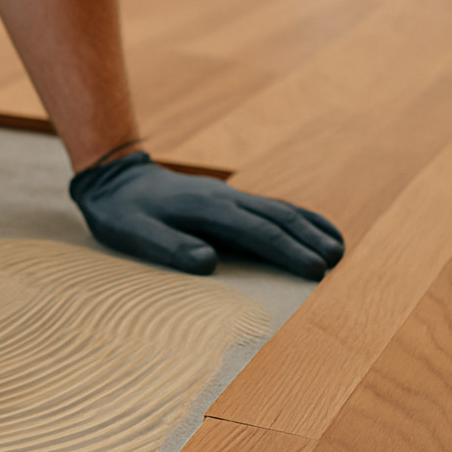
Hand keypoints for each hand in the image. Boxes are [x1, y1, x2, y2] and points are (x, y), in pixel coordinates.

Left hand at [69, 151, 344, 279]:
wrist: (112, 179)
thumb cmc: (121, 213)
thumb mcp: (134, 233)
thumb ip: (170, 247)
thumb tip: (209, 263)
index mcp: (207, 209)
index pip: (258, 232)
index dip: (289, 252)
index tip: (315, 272)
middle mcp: (224, 198)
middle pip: (277, 218)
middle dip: (309, 240)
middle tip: (336, 264)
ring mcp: (228, 195)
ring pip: (278, 208)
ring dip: (309, 227)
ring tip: (338, 249)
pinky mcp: (227, 199)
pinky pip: (269, 206)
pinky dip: (297, 216)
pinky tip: (311, 228)